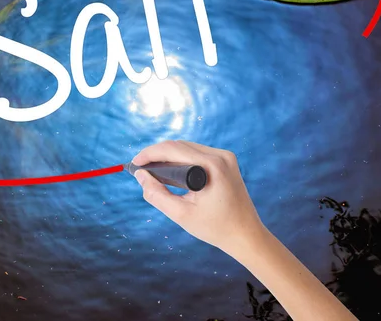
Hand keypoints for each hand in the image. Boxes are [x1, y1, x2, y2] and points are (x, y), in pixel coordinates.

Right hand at [132, 140, 264, 254]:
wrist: (246, 235)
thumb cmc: (215, 228)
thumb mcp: (181, 214)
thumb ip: (156, 194)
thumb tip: (140, 176)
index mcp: (212, 165)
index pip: (172, 149)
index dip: (149, 154)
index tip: (134, 164)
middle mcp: (220, 155)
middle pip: (179, 145)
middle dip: (157, 155)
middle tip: (140, 170)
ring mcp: (225, 157)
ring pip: (187, 147)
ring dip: (168, 156)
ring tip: (152, 172)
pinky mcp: (226, 161)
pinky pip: (197, 154)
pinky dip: (181, 160)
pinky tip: (170, 173)